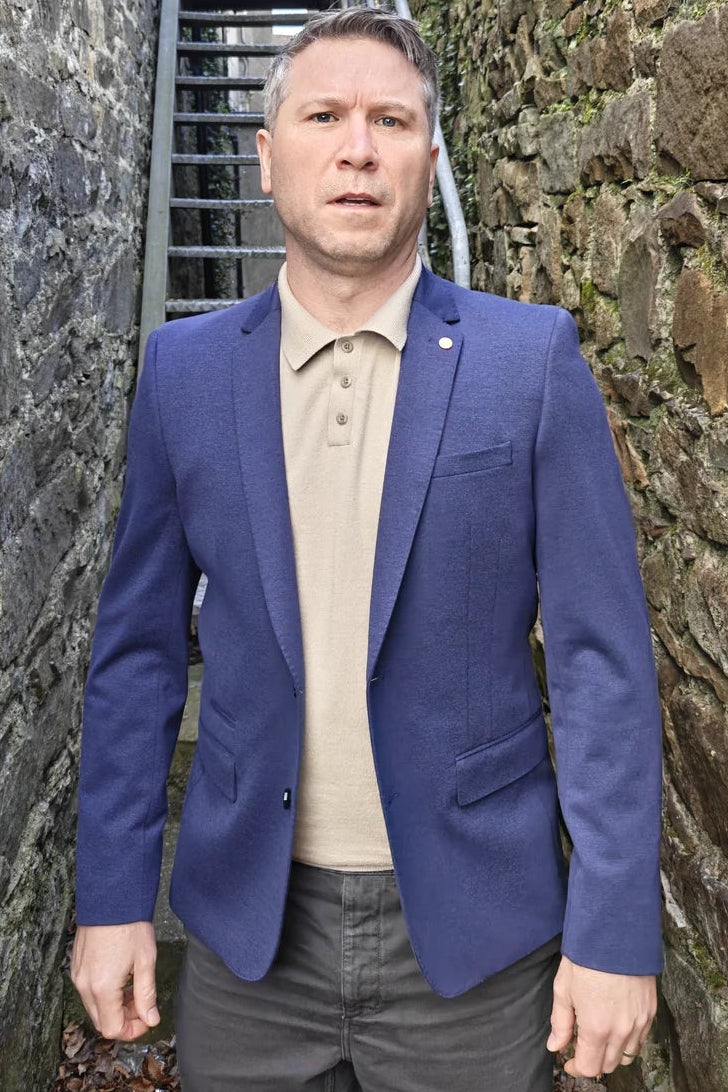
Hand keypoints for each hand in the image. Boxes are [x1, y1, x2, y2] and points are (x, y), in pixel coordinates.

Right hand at [70, 922, 159, 1040]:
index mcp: (102, 988)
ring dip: (115, 1006)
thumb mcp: (146, 961)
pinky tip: (121, 977)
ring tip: (135, 987)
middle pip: (102, 1020)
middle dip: (124, 1018)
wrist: (111, 897)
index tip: (148, 1019)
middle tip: (144, 1004)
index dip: (132, 1030)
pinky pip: (88, 991)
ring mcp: (78, 975)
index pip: (112, 1029)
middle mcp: (84, 985)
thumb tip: (151, 1020)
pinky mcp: (76, 965)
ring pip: (95, 1006)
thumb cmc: (129, 925)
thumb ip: (147, 995)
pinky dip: (105, 993)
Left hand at [546, 954, 655, 1077]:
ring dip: (611, 1053)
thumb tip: (555, 1046)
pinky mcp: (650, 1012)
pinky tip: (615, 1025)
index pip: (589, 1067)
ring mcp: (639, 1022)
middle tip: (581, 1044)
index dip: (576, 1068)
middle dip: (592, 1060)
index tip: (568, 1060)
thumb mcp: (563, 989)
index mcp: (596, 1028)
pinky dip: (628, 1040)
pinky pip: (640, 1039)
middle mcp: (621, 1031)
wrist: (615, 932)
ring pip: (627, 1055)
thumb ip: (560, 1022)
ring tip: (598, 1035)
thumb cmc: (586, 957)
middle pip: (608, 1065)